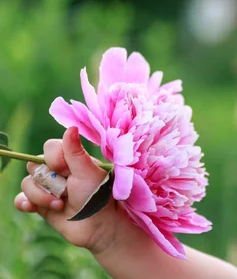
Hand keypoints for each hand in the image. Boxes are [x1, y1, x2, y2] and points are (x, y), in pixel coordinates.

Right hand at [14, 127, 123, 253]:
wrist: (97, 228)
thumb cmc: (98, 197)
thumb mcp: (88, 172)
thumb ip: (76, 151)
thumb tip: (71, 127)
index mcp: (71, 159)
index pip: (49, 147)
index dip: (54, 158)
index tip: (67, 169)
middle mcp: (58, 171)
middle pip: (34, 164)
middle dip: (48, 180)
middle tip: (66, 190)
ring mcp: (48, 187)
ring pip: (27, 183)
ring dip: (41, 196)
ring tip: (60, 204)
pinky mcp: (40, 204)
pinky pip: (20, 198)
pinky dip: (24, 202)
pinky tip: (33, 208)